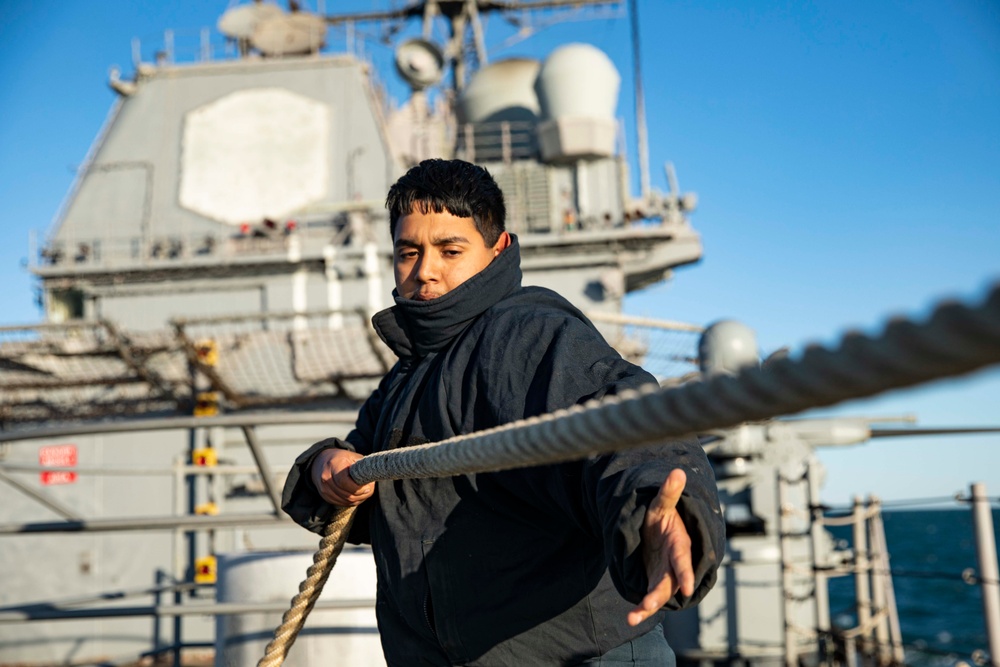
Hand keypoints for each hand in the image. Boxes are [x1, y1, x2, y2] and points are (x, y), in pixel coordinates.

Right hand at [311, 448, 374, 506]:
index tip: (368, 487)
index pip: (344, 482)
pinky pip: (341, 504)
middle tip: (370, 489)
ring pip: (345, 501)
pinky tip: (357, 495)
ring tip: (365, 492)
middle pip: (347, 495)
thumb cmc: (340, 458)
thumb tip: (373, 477)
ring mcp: (324, 490)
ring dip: (358, 499)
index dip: (358, 488)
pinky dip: (352, 502)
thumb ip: (362, 465)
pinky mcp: (325, 497)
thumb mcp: (352, 456)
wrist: (320, 462)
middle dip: (362, 495)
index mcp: (333, 466)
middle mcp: (326, 479)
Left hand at [627, 469, 693, 625]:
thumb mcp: (660, 504)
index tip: (687, 587)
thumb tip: (678, 472)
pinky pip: (650, 598)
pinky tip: (630, 618)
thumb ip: (668, 493)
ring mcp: (665, 575)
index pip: (683, 559)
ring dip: (648, 606)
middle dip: (661, 594)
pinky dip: (641, 609)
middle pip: (671, 582)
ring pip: (660, 594)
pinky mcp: (655, 583)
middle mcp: (674, 564)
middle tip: (649, 604)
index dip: (686, 572)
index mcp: (679, 545)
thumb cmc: (661, 517)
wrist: (659, 530)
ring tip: (633, 617)